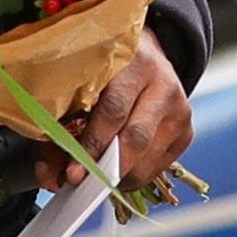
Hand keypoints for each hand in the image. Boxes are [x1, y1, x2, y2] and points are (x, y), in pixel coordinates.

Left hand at [33, 28, 191, 193]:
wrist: (145, 52)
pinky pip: (161, 164)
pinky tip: (118, 172)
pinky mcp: (186, 130)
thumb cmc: (105, 68)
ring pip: (149, 156)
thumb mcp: (80, 83)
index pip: (114, 110)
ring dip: (120, 176)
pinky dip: (136, 174)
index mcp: (133, 61)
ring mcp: (179, 108)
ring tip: (96, 180)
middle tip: (84, 184)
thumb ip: (60, 127)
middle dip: (107, 168)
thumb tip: (50, 177)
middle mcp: (162, 83)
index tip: (73, 172)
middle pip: (136, 137)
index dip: (92, 144)